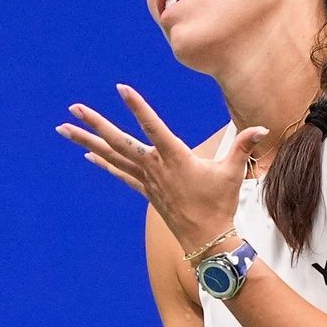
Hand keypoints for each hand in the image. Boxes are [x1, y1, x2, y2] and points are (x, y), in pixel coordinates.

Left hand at [55, 84, 267, 251]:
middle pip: (118, 141)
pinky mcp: (145, 191)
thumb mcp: (233, 172)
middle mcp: (154, 167)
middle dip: (95, 123)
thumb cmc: (221, 203)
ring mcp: (146, 180)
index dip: (137, 106)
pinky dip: (103, 163)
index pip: (152, 125)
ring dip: (87, 140)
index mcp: (175, 157)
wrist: (207, 238)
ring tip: (64, 128)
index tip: (120, 88)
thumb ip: (243, 146)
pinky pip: (120, 174)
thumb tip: (262, 128)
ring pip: (112, 156)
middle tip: (73, 108)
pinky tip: (87, 154)